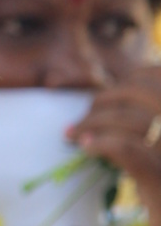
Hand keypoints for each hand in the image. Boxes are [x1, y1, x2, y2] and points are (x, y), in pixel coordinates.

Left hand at [67, 64, 160, 225]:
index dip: (128, 80)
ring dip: (94, 123)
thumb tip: (106, 97)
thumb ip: (146, 119)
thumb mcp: (159, 145)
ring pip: (131, 120)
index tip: (105, 98)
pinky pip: (128, 149)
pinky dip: (102, 144)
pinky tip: (86, 149)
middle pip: (143, 93)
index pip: (159, 76)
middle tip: (82, 121)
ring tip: (73, 136)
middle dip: (105, 101)